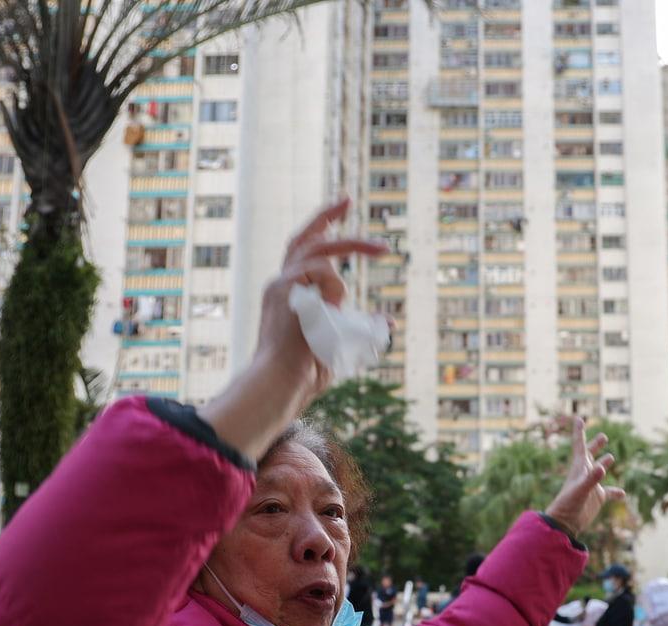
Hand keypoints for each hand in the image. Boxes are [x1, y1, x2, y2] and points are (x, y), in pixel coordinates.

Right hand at [199, 199, 384, 458]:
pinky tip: (337, 304)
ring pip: (317, 250)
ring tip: (382, 248)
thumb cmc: (306, 376)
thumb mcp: (342, 345)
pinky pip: (322, 271)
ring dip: (351, 244)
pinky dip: (336, 285)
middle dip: (327, 215)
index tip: (344, 212)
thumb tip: (388, 321)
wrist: (280, 385)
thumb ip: (360, 329)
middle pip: (303, 237)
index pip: (305, 254)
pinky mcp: (283, 289)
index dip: (324, 232)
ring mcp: (280, 285)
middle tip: (349, 199)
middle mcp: (281, 285)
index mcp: (291, 296)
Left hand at [544, 417, 624, 537]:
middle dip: (595, 445)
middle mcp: (584, 475)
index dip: (579, 432)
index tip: (578, 418)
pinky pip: (609, 493)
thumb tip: (602, 468)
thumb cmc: (569, 505)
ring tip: (610, 457)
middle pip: (589, 455)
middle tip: (603, 436)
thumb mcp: (581, 491)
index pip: (579, 445)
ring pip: (599, 471)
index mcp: (579, 468)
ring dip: (604, 463)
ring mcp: (591, 486)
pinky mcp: (597, 498)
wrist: (565, 523)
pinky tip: (623, 494)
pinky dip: (616, 492)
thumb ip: (591, 479)